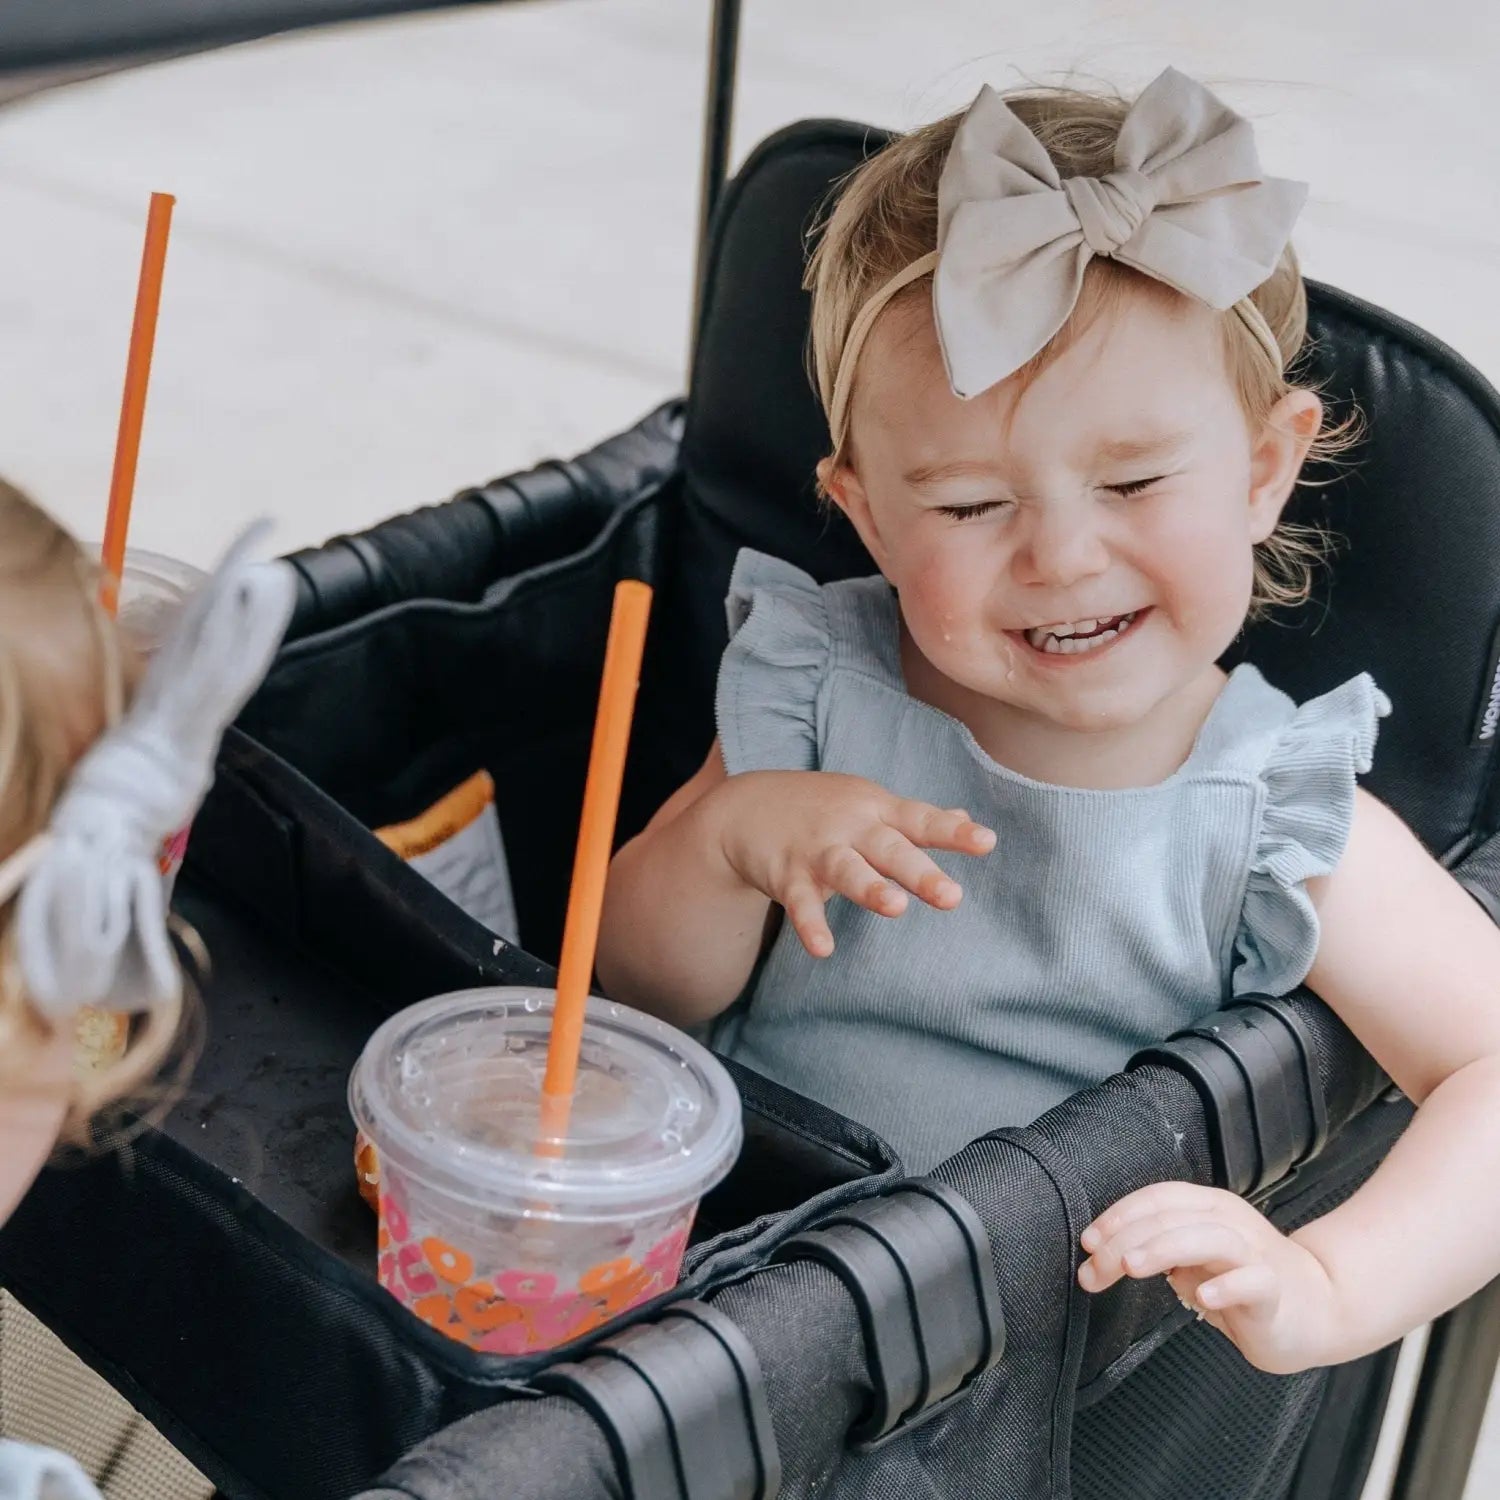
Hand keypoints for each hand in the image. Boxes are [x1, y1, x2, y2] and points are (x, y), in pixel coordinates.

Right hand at [707, 771, 995, 957]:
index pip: (921, 820)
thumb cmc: (822, 808)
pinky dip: (810, 925)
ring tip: (895, 907)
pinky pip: (800, 903)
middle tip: (952, 897)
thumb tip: (965, 815)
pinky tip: (823, 949)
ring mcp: (818, 849)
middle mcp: (851, 827)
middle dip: (919, 873)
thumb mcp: (868, 803)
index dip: (953, 831)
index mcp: (877, 810)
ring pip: (847, 869)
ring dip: (870, 888)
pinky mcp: (787, 875)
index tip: (987, 842)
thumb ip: (914, 817)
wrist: (746, 806)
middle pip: (889, 849)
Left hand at [1077, 1183, 1343, 1374]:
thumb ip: (1158, 1251)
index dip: (1117, 1216)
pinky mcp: (1276, 1288)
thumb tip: (1102, 1254)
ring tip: (1132, 1266)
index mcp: (1208, 1208)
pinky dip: (1226, 1286)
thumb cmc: (1247, 1282)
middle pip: (1170, 1218)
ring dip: (1163, 1248)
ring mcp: (1255, 1252)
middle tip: (1093, 1270)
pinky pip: (1252, 1281)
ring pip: (1207, 1237)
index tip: (1087, 1242)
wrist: (1318, 1307)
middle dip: (1123, 1241)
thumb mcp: (1194, 1260)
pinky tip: (1203, 1298)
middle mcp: (1230, 1221)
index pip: (1156, 1198)